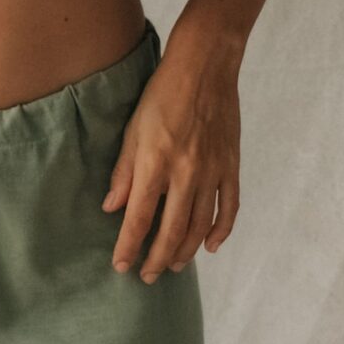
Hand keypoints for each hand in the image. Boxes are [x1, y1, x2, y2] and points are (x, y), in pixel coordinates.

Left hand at [102, 34, 241, 280]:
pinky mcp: (231, 166)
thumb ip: (124, 172)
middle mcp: (186, 173)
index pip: (139, 218)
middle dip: (157, 258)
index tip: (121, 266)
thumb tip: (111, 208)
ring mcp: (213, 171)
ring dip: (186, 250)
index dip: (129, 246)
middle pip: (171, 230)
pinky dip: (222, 231)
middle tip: (148, 276)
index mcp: (156, 163)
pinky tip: (211, 247)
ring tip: (173, 265)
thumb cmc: (162, 94)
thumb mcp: (133, 129)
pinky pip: (229, 207)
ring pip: (201, 225)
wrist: (205, 67)